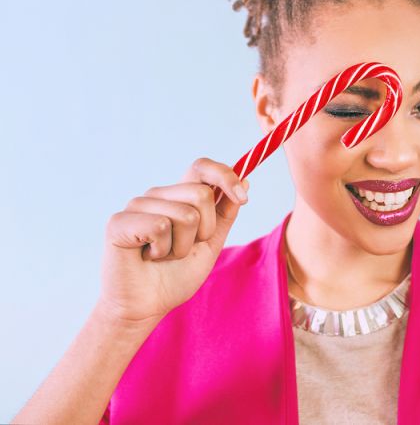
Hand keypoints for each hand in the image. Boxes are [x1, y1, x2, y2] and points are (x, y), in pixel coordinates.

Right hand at [97, 157, 248, 324]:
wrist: (148, 306)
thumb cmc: (176, 275)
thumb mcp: (211, 243)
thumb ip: (225, 213)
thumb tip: (245, 182)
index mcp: (179, 196)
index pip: (202, 167)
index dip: (225, 176)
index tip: (242, 198)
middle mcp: (158, 195)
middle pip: (201, 194)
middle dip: (205, 230)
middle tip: (185, 248)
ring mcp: (137, 205)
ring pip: (185, 214)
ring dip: (182, 246)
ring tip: (164, 256)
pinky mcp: (119, 221)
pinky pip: (159, 226)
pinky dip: (162, 250)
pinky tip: (148, 257)